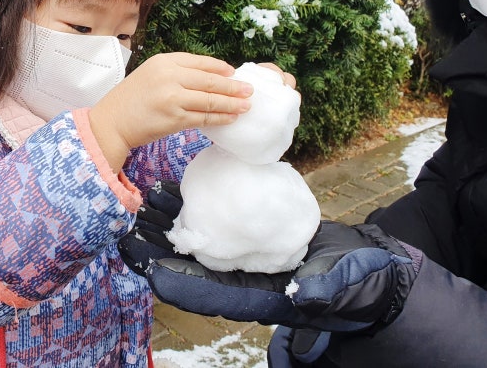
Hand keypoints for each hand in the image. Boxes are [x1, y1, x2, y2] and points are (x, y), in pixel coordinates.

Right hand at [89, 53, 252, 170]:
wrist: (112, 122)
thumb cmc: (132, 99)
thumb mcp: (151, 74)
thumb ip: (176, 72)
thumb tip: (212, 77)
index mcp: (164, 61)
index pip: (200, 62)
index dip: (221, 69)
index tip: (234, 74)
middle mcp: (169, 76)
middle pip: (210, 81)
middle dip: (233, 87)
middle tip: (249, 90)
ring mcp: (172, 98)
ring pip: (210, 100)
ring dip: (231, 104)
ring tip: (246, 106)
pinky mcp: (174, 119)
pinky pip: (203, 118)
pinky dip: (219, 118)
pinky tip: (230, 118)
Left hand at [120, 183, 418, 332]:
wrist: (356, 265)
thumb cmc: (347, 279)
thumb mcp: (338, 285)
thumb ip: (319, 290)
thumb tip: (300, 295)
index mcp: (252, 295)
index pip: (207, 294)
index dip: (178, 284)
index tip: (151, 271)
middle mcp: (237, 276)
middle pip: (188, 267)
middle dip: (158, 253)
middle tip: (130, 234)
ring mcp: (237, 252)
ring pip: (192, 240)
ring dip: (164, 227)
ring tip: (140, 207)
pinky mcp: (241, 231)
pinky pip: (208, 219)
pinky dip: (185, 207)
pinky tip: (167, 192)